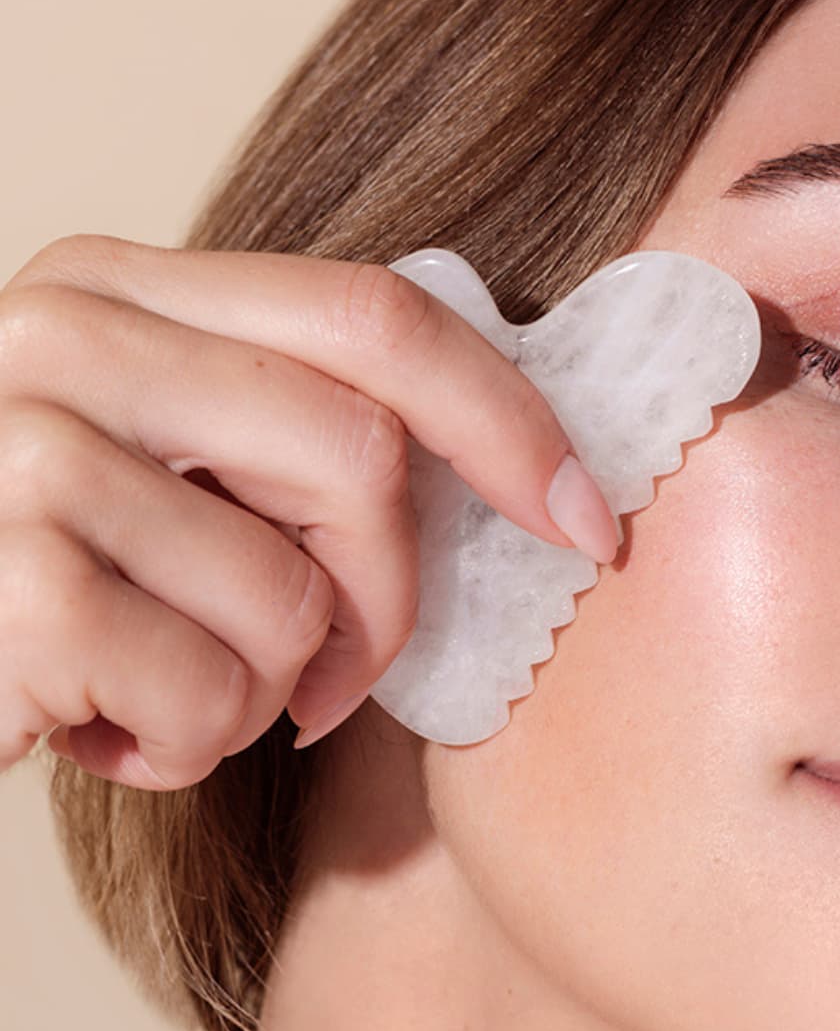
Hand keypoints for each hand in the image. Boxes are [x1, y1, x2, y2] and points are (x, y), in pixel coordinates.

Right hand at [0, 234, 618, 787]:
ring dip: (274, 687)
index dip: (510, 421)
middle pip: (358, 453)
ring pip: (290, 594)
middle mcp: (64, 335)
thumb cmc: (60, 572)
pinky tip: (106, 725)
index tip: (591, 520)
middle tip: (336, 671)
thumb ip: (304, 432)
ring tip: (184, 686)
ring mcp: (13, 450)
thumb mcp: (183, 466)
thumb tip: (528, 474)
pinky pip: (203, 690)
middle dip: (387, 594)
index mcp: (135, 286)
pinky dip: (190, 744)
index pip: (381, 317)